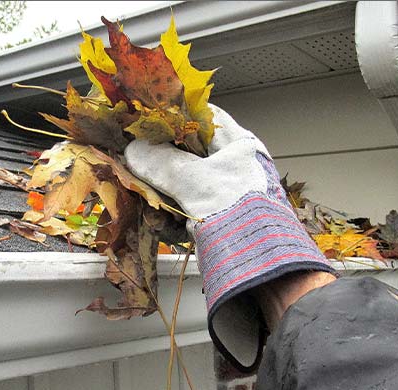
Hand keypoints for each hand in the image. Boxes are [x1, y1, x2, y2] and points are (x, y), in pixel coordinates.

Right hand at [125, 105, 335, 370]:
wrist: (264, 269)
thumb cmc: (238, 212)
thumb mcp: (195, 181)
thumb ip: (162, 162)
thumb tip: (133, 149)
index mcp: (240, 143)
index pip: (204, 115)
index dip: (175, 113)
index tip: (145, 117)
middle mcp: (235, 163)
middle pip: (191, 149)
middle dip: (161, 154)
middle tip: (134, 153)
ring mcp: (227, 192)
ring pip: (186, 180)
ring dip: (163, 185)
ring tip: (140, 186)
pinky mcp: (219, 218)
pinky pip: (188, 206)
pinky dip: (172, 210)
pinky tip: (156, 214)